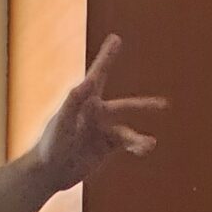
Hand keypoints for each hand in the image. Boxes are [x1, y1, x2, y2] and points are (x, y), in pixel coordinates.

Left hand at [32, 33, 167, 193]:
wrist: (48, 172)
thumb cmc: (50, 144)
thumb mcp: (62, 121)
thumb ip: (74, 102)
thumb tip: (87, 82)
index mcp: (83, 103)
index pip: (98, 76)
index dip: (107, 57)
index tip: (116, 39)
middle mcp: (94, 115)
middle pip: (123, 106)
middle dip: (142, 105)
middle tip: (163, 104)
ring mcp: (101, 132)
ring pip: (127, 131)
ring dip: (138, 138)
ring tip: (148, 145)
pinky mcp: (104, 148)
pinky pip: (126, 145)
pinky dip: (136, 146)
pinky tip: (144, 150)